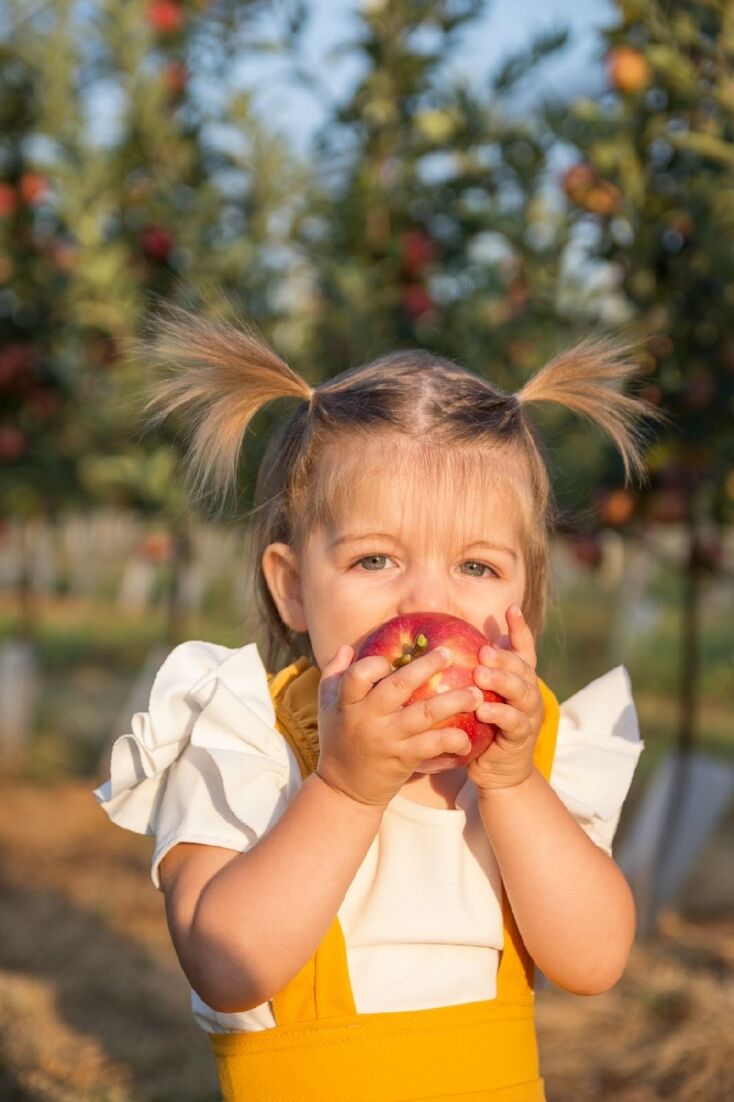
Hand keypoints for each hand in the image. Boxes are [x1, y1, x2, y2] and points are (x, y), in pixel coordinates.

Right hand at [316, 644, 480, 807]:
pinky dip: (453, 740)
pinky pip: (433, 744)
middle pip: (398, 686)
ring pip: (424, 713)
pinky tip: (467, 738)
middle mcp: (367, 719)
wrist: (344, 791)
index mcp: (348, 704)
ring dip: (453, 701)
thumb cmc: (338, 742)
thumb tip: (348, 647)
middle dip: (426, 666)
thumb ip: (334, 675)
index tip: (395, 659)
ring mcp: (387, 739)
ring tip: (476, 694)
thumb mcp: (328, 708)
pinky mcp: (404, 759)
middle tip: (449, 653)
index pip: (359, 675)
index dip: (377, 663)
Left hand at [466, 605, 543, 792]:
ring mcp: (529, 713)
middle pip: (522, 666)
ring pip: (522, 691)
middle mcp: (528, 691)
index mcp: (519, 678)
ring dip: (502, 680)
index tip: (511, 608)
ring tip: (481, 674)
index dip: (520, 628)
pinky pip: (514, 721)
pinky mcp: (523, 736)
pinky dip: (499, 713)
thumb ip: (470, 673)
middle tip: (483, 650)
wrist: (498, 770)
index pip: (523, 648)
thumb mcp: (478, 696)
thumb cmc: (483, 727)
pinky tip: (483, 709)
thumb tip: (439, 645)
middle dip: (504, 656)